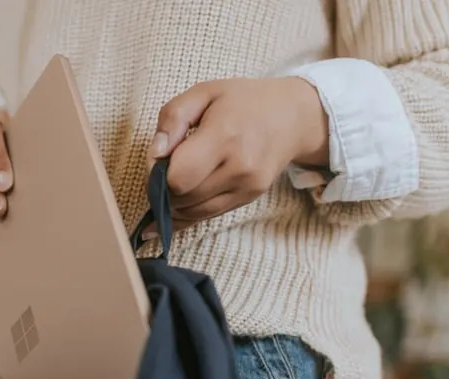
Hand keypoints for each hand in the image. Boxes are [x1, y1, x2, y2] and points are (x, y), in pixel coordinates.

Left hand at [148, 77, 328, 226]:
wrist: (291, 117)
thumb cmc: (243, 101)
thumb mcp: (204, 92)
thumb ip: (173, 118)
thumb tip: (156, 153)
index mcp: (224, 135)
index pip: (178, 177)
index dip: (157, 173)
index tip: (157, 158)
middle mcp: (239, 167)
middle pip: (182, 198)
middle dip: (161, 188)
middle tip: (161, 171)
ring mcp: (246, 187)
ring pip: (192, 213)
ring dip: (173, 203)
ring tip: (172, 182)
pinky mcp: (248, 198)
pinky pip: (207, 216)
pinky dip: (186, 213)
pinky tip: (173, 207)